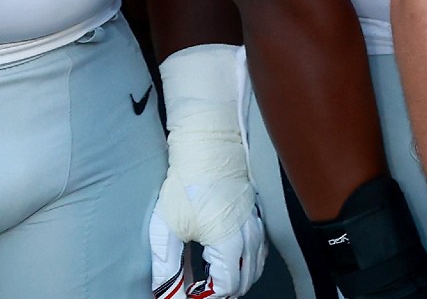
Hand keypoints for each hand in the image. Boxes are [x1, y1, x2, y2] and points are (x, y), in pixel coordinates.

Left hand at [149, 45, 266, 296]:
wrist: (210, 147)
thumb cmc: (186, 185)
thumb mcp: (166, 226)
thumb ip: (165, 263)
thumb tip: (162, 289)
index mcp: (228, 242)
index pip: (227, 286)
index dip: (208, 297)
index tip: (188, 295)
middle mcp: (249, 236)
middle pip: (245, 279)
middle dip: (224, 291)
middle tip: (199, 291)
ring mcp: (256, 224)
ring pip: (256, 265)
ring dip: (238, 278)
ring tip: (213, 282)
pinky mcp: (256, 214)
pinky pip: (259, 249)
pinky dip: (248, 262)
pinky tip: (232, 261)